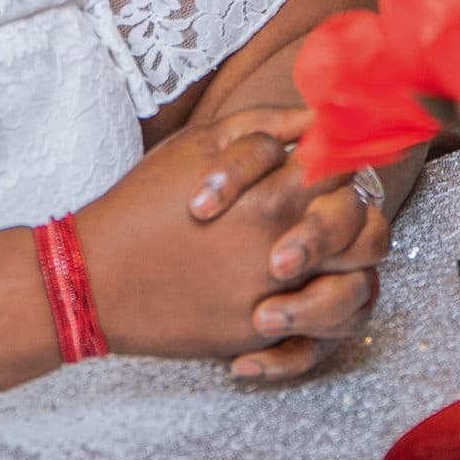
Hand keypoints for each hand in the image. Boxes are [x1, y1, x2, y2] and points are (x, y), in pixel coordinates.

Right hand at [79, 107, 388, 377]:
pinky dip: (316, 327)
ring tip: (318, 261)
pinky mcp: (255, 336)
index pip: (348, 174)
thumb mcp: (199, 143)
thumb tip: (318, 117)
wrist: (91, 280)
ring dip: (351, 274)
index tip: (329, 170)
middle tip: (327, 214)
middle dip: (358, 219)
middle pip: (368, 232)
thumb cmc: (143, 204)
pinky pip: (316, 342)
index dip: (344, 167)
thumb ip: (265, 125)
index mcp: (273, 196)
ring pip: (358, 292)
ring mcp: (274, 298)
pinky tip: (291, 303)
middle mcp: (284, 249)